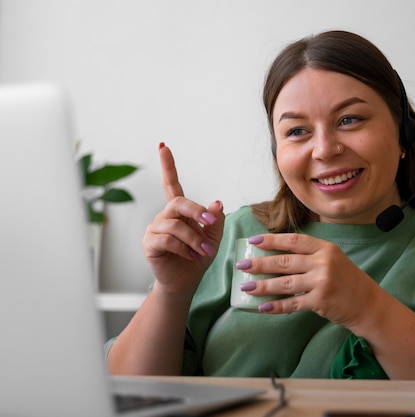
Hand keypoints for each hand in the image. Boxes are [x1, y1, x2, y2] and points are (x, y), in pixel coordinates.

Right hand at [142, 143, 224, 295]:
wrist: (186, 281)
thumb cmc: (198, 257)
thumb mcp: (214, 238)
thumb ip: (215, 220)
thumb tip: (217, 203)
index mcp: (179, 211)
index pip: (171, 183)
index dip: (167, 165)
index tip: (162, 146)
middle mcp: (165, 216)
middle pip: (178, 202)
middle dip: (197, 212)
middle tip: (210, 224)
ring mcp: (155, 228)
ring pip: (175, 225)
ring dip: (194, 239)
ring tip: (204, 251)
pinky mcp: (149, 243)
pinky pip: (167, 239)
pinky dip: (184, 248)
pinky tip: (191, 256)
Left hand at [237, 233, 383, 329]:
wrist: (368, 304)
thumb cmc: (348, 281)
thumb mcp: (333, 260)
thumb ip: (311, 256)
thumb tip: (277, 256)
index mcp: (325, 248)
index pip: (294, 241)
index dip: (271, 240)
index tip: (253, 241)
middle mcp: (323, 262)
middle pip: (285, 261)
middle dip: (260, 264)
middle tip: (241, 266)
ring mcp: (322, 281)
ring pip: (285, 282)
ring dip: (263, 286)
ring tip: (246, 287)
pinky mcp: (321, 301)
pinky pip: (293, 303)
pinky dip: (276, 306)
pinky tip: (263, 306)